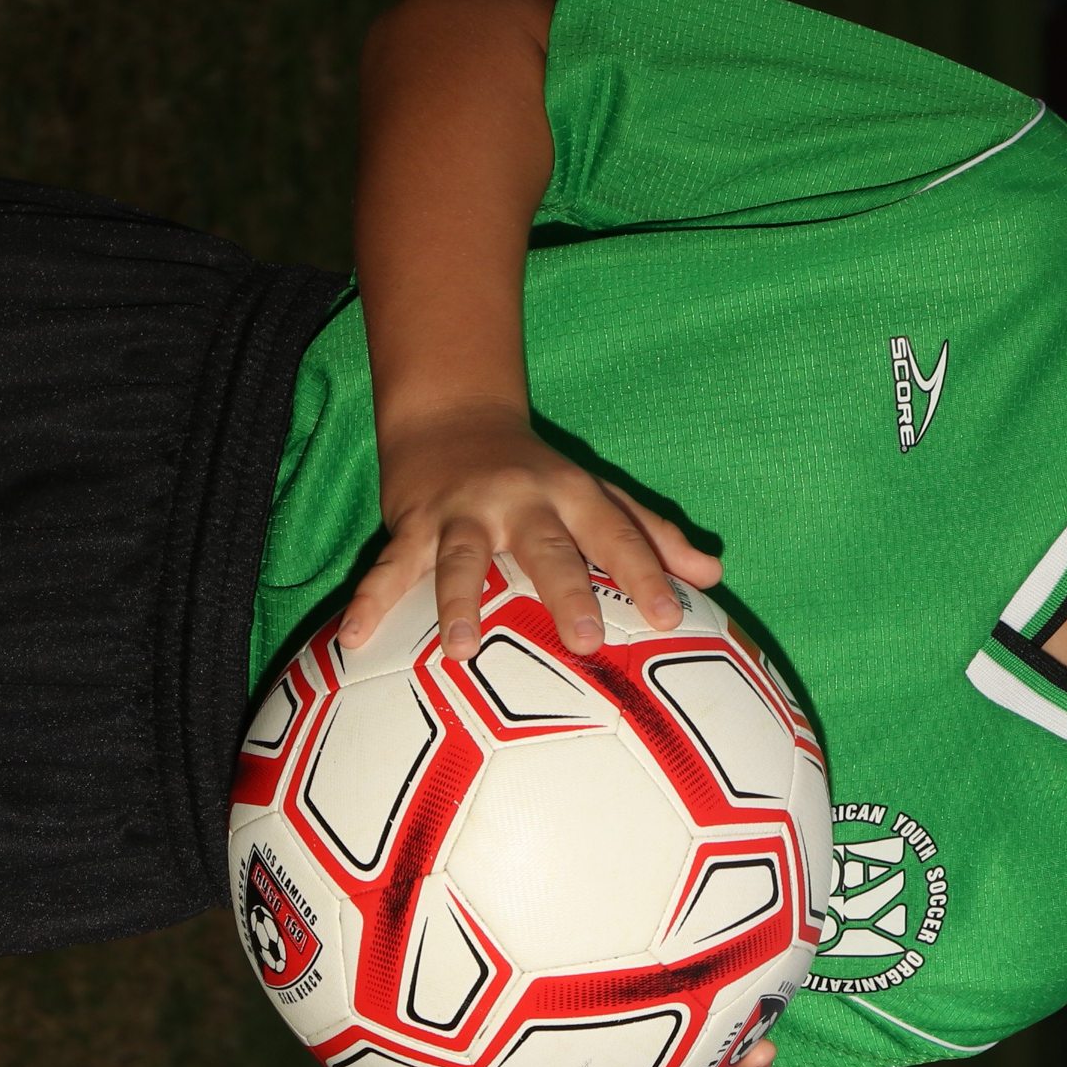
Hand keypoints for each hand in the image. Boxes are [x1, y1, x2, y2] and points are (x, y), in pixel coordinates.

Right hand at [344, 399, 721, 659]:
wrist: (454, 416)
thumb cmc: (540, 474)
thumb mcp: (598, 495)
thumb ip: (653, 535)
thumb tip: (713, 574)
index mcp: (573, 496)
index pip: (618, 535)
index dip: (647, 573)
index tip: (672, 618)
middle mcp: (521, 501)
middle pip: (547, 549)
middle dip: (567, 591)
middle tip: (588, 642)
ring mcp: (463, 512)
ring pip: (462, 558)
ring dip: (458, 602)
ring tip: (460, 650)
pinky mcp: (413, 523)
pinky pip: (390, 566)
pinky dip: (370, 601)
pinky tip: (353, 639)